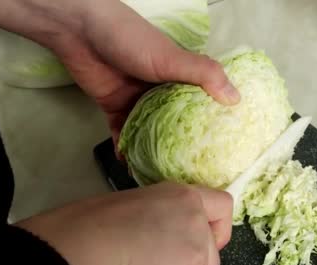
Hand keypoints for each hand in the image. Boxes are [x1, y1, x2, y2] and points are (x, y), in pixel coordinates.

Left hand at [0, 0, 240, 158]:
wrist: (81, 34)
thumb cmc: (131, 41)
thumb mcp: (172, 58)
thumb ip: (204, 74)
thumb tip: (236, 99)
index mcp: (181, 76)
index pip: (204, 102)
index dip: (214, 122)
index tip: (225, 147)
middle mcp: (162, 91)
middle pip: (178, 122)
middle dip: (186, 144)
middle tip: (198, 171)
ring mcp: (139, 102)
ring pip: (152, 132)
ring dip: (157, 152)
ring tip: (169, 178)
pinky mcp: (116, 110)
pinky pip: (125, 135)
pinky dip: (129, 151)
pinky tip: (136, 169)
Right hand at [15, 182, 232, 264]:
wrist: (87, 250)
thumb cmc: (96, 222)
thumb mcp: (139, 201)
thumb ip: (166, 215)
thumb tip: (165, 230)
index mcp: (186, 199)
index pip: (223, 207)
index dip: (217, 225)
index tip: (207, 234)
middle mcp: (198, 226)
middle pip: (213, 251)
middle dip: (193, 258)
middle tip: (160, 259)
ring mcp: (195, 257)